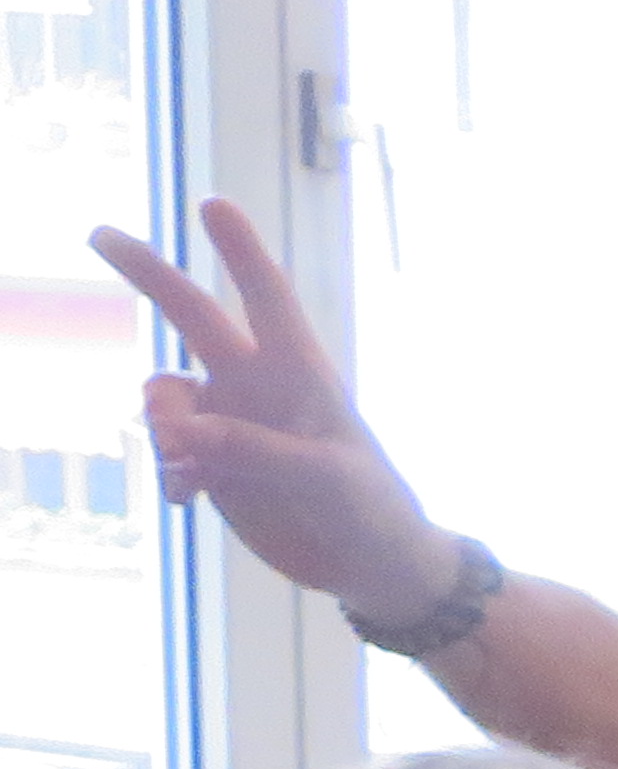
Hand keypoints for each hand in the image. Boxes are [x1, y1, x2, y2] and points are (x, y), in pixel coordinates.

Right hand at [90, 200, 464, 620]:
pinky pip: (166, 452)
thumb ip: (255, 451)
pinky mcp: (212, 465)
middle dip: (149, 274)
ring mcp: (229, 424)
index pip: (267, 299)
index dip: (240, 252)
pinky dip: (166, 471)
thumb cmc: (370, 510)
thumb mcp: (326, 480)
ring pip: (163, 397)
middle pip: (192, 316)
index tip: (212, 203)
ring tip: (185, 466)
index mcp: (300, 374)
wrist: (369, 564)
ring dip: (159, 424)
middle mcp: (256, 387)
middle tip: (97, 231)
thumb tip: (181, 431)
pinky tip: (186, 499)